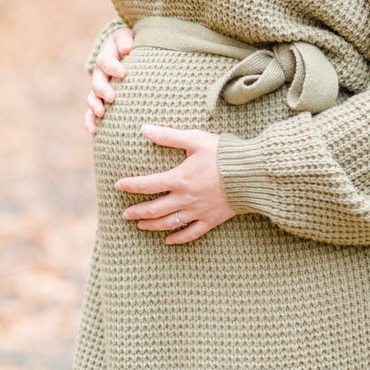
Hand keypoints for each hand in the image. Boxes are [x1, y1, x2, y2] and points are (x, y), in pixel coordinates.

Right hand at [84, 27, 133, 135]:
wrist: (122, 51)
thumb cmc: (128, 44)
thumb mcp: (126, 37)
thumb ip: (125, 40)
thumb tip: (127, 49)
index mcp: (106, 58)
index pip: (107, 61)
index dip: (114, 67)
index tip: (124, 73)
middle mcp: (99, 74)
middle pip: (98, 82)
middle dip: (104, 90)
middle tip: (112, 97)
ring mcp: (98, 89)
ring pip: (92, 98)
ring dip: (95, 106)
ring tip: (102, 113)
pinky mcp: (99, 101)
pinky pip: (91, 113)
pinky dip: (90, 122)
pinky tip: (94, 132)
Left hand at [115, 125, 235, 243]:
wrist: (251, 174)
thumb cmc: (224, 154)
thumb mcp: (195, 140)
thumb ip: (169, 136)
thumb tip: (144, 128)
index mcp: (179, 178)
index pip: (147, 185)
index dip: (130, 186)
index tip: (119, 186)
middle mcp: (185, 198)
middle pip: (155, 209)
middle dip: (137, 212)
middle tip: (125, 215)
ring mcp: (198, 211)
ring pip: (169, 223)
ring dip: (152, 225)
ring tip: (140, 226)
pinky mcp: (212, 220)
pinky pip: (192, 233)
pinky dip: (178, 238)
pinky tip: (169, 240)